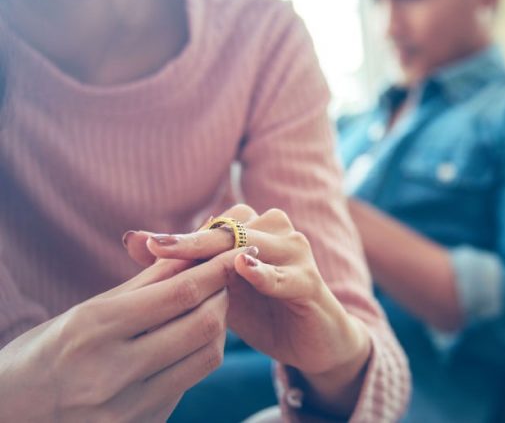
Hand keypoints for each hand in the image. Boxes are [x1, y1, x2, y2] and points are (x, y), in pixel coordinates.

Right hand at [0, 256, 232, 421]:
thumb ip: (145, 284)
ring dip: (219, 325)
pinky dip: (199, 354)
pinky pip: (189, 382)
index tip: (235, 250)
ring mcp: (128, 408)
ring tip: (212, 305)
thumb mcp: (86, 311)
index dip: (216, 269)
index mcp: (94, 330)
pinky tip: (190, 339)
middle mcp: (112, 372)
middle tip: (226, 277)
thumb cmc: (46, 352)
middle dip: (224, 294)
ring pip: (207, 356)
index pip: (180, 293)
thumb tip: (193, 251)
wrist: (11, 415)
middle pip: (203, 324)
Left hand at [125, 204, 372, 415]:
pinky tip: (244, 269)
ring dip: (222, 251)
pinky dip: (264, 273)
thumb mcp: (218, 290)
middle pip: (230, 229)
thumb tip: (132, 240)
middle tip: (158, 247)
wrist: (312, 341)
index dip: (181, 234)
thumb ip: (184, 266)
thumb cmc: (263, 311)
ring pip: (255, 245)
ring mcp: (297, 253)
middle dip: (193, 239)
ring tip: (190, 259)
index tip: (144, 243)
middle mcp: (277, 231)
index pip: (214, 223)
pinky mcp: (311, 281)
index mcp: (256, 228)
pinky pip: (285, 274)